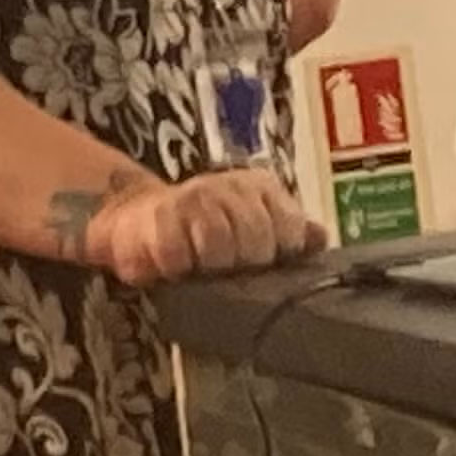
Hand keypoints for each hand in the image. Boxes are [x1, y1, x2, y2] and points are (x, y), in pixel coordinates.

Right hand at [80, 167, 321, 285]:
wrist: (136, 218)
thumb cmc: (202, 229)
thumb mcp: (252, 225)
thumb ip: (289, 232)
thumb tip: (320, 238)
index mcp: (260, 187)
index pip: (291, 228)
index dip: (280, 254)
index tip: (265, 263)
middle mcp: (228, 187)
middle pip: (257, 241)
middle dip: (244, 265)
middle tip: (228, 269)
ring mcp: (192, 198)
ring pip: (219, 248)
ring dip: (209, 267)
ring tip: (201, 269)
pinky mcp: (157, 218)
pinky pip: (178, 255)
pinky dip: (176, 268)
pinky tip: (174, 267)